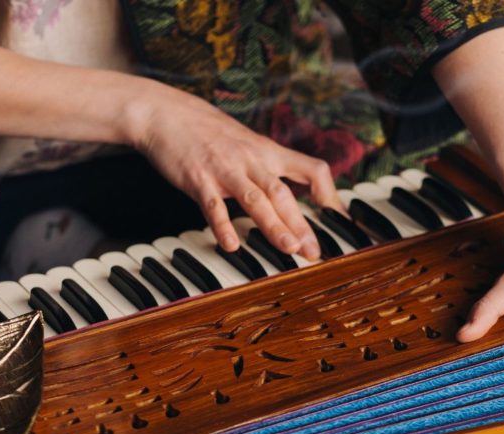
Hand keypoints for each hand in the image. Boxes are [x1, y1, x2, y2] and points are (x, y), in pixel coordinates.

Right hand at [126, 83, 341, 259]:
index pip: (311, 168)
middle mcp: (251, 159)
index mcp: (267, 152)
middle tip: (313, 251)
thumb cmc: (208, 133)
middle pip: (283, 193)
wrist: (166, 113)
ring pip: (255, 199)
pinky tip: (231, 245)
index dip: (329, 193)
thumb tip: (289, 194)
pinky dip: (223, 225)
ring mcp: (225, 169)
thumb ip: (268, 167)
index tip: (338, 218)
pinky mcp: (198, 178)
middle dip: (301, 224)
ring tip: (288, 249)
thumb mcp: (247, 144)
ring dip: (273, 225)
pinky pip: (213, 205)